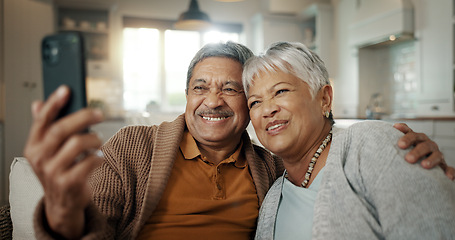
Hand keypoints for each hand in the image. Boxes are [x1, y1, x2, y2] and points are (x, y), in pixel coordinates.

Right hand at [23, 86, 104, 237]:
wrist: (63, 203)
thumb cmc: (58, 171)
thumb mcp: (47, 150)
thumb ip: (44, 128)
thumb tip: (37, 103)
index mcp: (33, 146)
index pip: (42, 120)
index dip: (54, 103)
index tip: (66, 89)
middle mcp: (40, 158)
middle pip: (62, 129)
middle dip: (83, 117)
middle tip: (99, 113)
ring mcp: (53, 172)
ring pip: (78, 143)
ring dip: (94, 139)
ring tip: (98, 141)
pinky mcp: (69, 183)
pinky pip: (90, 161)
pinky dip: (99, 156)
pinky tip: (100, 157)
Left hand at [394, 123, 454, 179]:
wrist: (424, 166)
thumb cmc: (410, 154)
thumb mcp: (404, 147)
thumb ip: (399, 139)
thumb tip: (395, 126)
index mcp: (418, 140)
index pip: (412, 135)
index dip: (407, 136)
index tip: (400, 141)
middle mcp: (428, 145)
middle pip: (424, 145)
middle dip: (417, 151)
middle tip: (408, 159)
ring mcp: (437, 156)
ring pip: (437, 155)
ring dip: (431, 160)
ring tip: (424, 166)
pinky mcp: (444, 167)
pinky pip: (449, 169)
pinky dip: (449, 171)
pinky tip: (448, 177)